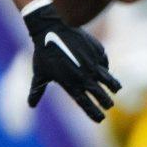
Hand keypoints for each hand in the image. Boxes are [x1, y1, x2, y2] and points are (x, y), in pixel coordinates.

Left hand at [24, 1, 120, 121]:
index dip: (94, 113)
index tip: (100, 119)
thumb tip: (30, 105)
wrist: (51, 27)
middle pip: (99, 94)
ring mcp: (92, 63)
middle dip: (105, 102)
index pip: (85, 103)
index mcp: (70, 84)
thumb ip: (37, 90)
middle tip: (109, 105)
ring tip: (116, 90)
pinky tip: (103, 67)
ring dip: (112, 85)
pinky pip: (103, 61)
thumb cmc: (43, 52)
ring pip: (107, 78)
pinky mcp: (97, 51)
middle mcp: (84, 76)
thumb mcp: (39, 73)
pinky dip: (104, 65)